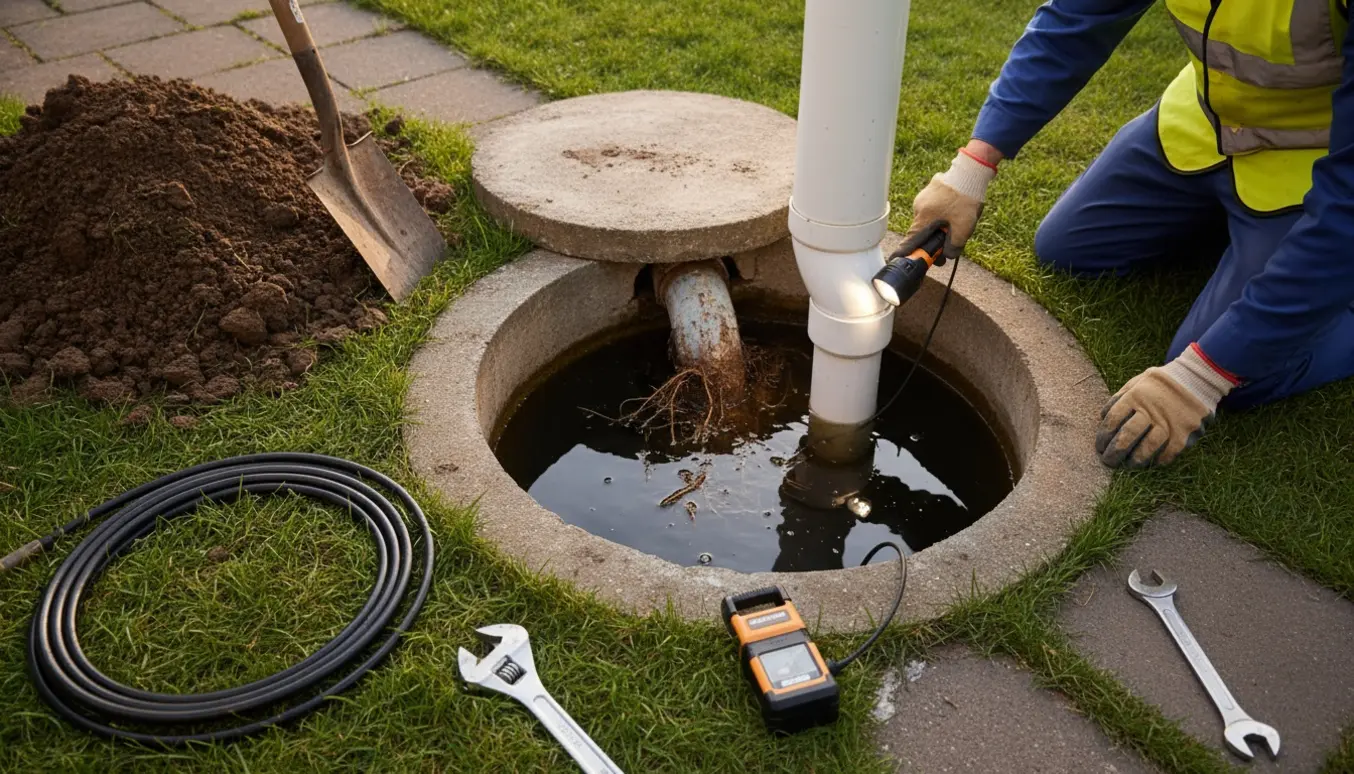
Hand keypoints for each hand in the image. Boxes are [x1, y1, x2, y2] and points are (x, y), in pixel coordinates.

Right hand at [904, 141, 999, 260]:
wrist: (971, 172)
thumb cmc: (966, 199)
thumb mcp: (964, 229)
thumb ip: (954, 247)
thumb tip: (948, 255)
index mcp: (923, 219)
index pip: (910, 241)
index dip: (906, 252)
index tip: (898, 259)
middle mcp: (919, 208)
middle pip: (921, 231)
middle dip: (932, 240)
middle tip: (947, 246)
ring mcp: (923, 197)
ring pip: (928, 218)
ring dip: (938, 225)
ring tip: (957, 223)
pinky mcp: (930, 189)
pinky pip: (933, 207)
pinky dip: (941, 213)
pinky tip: (955, 210)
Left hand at [1096, 344, 1238, 467]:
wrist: (1196, 379)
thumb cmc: (1159, 385)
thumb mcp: (1137, 383)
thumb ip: (1119, 399)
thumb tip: (1102, 419)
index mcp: (1136, 396)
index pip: (1113, 419)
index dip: (1103, 436)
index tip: (1100, 447)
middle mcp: (1151, 409)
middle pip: (1128, 435)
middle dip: (1115, 451)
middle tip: (1108, 461)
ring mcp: (1169, 421)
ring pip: (1148, 446)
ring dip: (1135, 459)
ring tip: (1128, 465)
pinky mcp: (1185, 432)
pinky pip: (1169, 452)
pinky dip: (1158, 460)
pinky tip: (1150, 463)